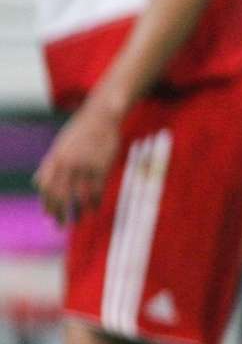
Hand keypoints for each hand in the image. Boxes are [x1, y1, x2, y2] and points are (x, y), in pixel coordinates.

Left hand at [34, 99, 122, 224]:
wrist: (101, 117)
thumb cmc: (78, 132)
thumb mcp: (59, 147)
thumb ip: (49, 165)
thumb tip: (37, 183)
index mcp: (55, 159)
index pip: (46, 188)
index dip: (46, 204)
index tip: (48, 217)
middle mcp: (68, 164)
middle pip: (61, 195)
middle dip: (60, 213)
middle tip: (61, 226)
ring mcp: (85, 166)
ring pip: (80, 195)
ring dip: (79, 211)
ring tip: (80, 220)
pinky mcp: (101, 166)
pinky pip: (97, 189)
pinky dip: (95, 201)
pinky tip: (94, 208)